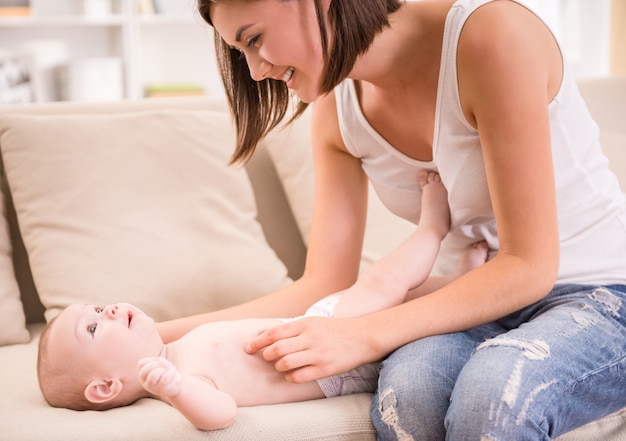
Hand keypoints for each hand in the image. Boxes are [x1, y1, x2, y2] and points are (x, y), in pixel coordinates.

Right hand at [138, 356, 181, 397]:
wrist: (177, 386)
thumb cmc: (168, 372)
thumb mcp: (162, 364)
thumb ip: (158, 362)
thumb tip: (160, 363)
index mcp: (143, 376)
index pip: (141, 364)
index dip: (151, 360)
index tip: (160, 362)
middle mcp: (145, 383)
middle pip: (144, 371)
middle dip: (156, 364)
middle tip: (165, 366)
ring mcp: (152, 388)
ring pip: (152, 375)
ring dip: (162, 370)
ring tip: (168, 371)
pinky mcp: (160, 390)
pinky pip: (164, 379)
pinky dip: (170, 373)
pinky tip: (172, 374)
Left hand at [246, 316, 380, 382]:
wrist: (363, 336)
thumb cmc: (334, 329)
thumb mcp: (312, 322)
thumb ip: (290, 328)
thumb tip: (264, 334)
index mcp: (305, 324)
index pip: (274, 333)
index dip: (257, 342)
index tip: (248, 348)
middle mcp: (310, 338)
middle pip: (276, 348)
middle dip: (266, 355)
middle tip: (266, 358)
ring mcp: (318, 354)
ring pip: (286, 363)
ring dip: (278, 366)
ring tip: (280, 366)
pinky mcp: (325, 368)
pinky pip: (299, 376)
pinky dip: (290, 377)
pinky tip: (292, 374)